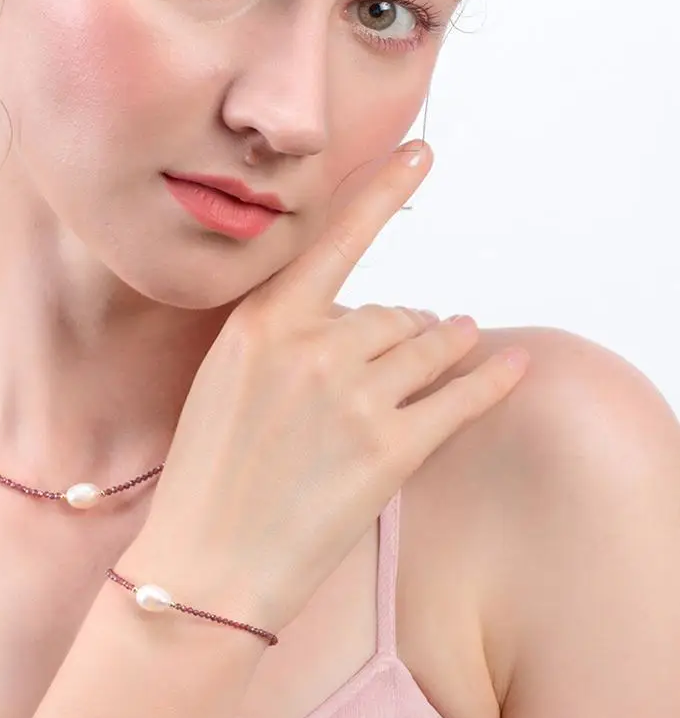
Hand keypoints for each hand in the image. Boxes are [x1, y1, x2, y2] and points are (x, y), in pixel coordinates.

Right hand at [131, 141, 529, 636]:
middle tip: (414, 340)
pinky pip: (460, 399)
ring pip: (430, 347)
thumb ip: (282, 338)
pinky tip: (512, 367)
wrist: (204, 565)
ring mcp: (354, 399)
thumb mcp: (222, 383)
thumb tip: (353, 320)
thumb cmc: (205, 476)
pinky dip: (491, 380)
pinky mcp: (390, 451)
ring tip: (460, 341)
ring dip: (447, 345)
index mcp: (261, 326)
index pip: (335, 242)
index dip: (383, 192)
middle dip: (407, 328)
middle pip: (392, 312)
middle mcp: (311, 349)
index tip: (421, 153)